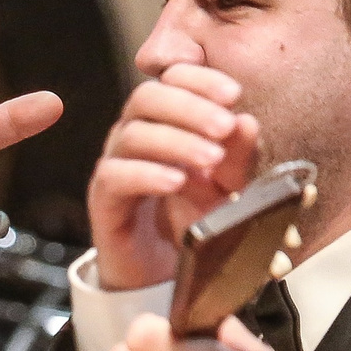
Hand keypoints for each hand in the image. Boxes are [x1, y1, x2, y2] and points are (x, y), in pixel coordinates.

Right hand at [87, 64, 260, 289]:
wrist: (164, 272)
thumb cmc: (193, 219)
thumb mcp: (228, 186)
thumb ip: (239, 155)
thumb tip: (246, 121)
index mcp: (165, 120)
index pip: (172, 79)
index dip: (199, 79)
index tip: (234, 94)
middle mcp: (135, 134)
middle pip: (147, 97)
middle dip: (189, 107)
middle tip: (224, 126)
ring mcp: (116, 164)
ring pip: (133, 134)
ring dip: (176, 141)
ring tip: (211, 159)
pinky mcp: (104, 199)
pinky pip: (116, 175)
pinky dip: (148, 174)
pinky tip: (177, 182)